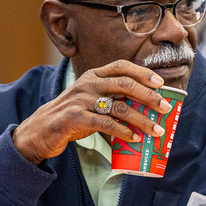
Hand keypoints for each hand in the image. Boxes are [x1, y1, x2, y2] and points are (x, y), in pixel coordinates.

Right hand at [12, 60, 171, 164]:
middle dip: (148, 96)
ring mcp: (80, 99)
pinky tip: (134, 139)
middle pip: (124, 84)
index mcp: (93, 75)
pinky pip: (105, 123)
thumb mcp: (90, 102)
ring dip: (141, 119)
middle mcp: (87, 83)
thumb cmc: (71, 117)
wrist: (40, 131)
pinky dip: (122, 131)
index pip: (121, 66)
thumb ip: (112, 101)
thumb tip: (145, 112)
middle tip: (165, 108)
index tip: (160, 83)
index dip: (142, 73)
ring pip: (118, 106)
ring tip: (155, 130)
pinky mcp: (74, 118)